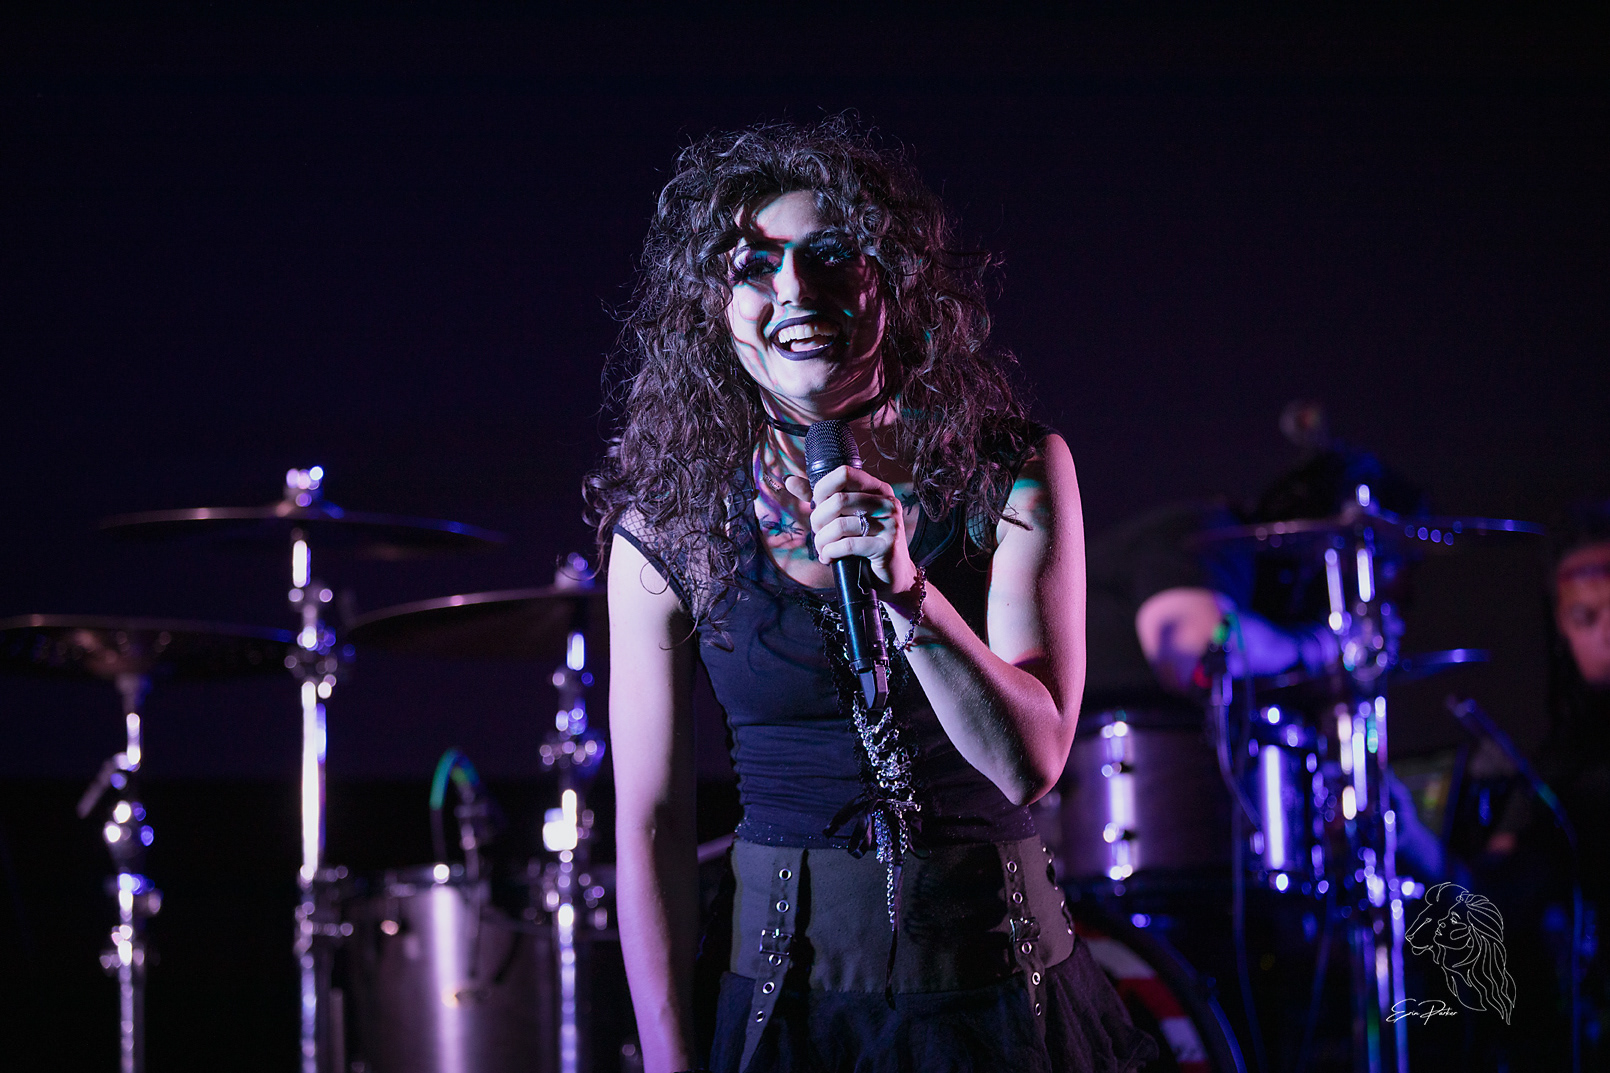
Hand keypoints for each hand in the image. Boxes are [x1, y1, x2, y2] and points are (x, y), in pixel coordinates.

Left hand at [782, 466, 919, 594]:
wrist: (891, 575)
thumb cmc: (864, 543)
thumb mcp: (844, 517)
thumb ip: (820, 498)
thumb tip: (790, 481)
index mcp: (878, 489)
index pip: (845, 473)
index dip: (822, 489)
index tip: (816, 506)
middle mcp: (887, 502)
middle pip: (839, 500)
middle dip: (818, 520)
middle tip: (817, 534)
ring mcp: (890, 524)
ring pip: (840, 525)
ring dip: (822, 540)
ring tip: (821, 549)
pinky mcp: (887, 547)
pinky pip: (848, 545)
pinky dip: (831, 552)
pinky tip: (828, 558)